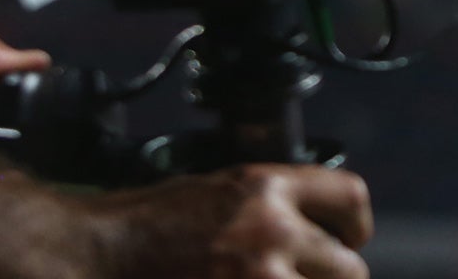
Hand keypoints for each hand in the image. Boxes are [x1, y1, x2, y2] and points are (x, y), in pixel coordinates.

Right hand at [96, 163, 374, 278]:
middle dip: (336, 277)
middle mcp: (271, 229)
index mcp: (267, 187)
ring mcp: (258, 276)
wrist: (101, 254)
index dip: (356, 225)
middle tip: (315, 277)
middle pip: (349, 267)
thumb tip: (319, 228)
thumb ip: (275, 203)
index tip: (350, 240)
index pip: (351, 196)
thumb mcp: (223, 189)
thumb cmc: (155, 223)